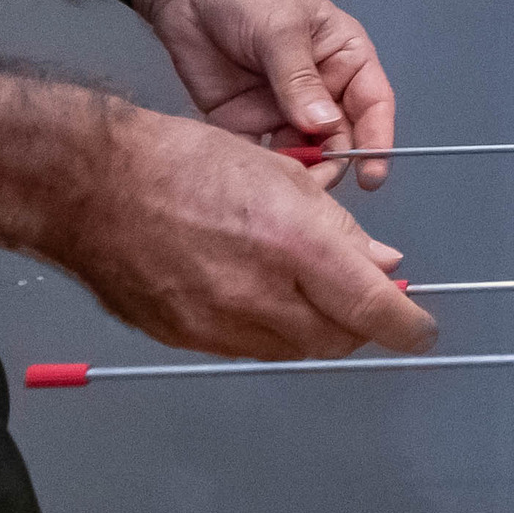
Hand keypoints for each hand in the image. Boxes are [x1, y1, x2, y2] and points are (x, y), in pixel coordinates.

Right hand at [43, 102, 437, 361]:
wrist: (93, 187)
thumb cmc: (183, 163)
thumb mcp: (281, 177)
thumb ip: (338, 230)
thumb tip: (383, 265)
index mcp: (293, 244)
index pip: (372, 309)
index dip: (406, 326)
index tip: (420, 329)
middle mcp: (260, 295)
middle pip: (337, 339)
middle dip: (361, 326)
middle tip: (365, 299)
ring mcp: (220, 325)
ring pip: (294, 349)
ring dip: (315, 328)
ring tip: (304, 287)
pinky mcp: (187, 339)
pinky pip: (248, 348)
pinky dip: (269, 329)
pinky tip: (258, 293)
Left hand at [132, 0, 398, 191]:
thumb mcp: (281, 30)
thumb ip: (300, 80)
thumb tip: (325, 127)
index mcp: (344, 59)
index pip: (372, 104)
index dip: (377, 139)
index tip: (371, 172)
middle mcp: (320, 90)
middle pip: (340, 137)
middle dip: (334, 161)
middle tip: (318, 183)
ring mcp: (281, 109)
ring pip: (303, 152)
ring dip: (299, 171)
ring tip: (286, 186)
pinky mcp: (244, 122)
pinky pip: (260, 154)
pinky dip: (261, 171)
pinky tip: (256, 181)